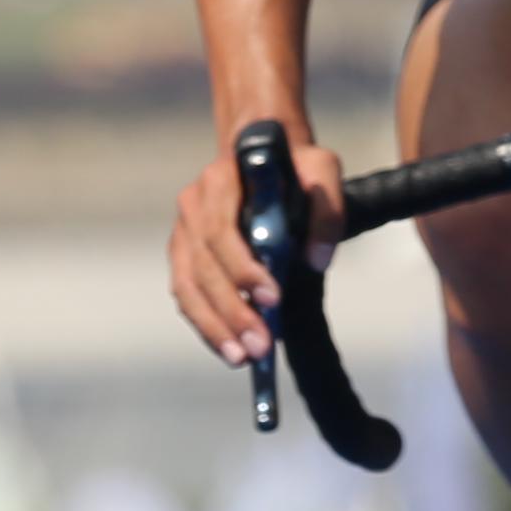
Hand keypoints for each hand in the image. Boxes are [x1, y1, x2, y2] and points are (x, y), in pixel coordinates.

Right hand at [170, 123, 345, 367]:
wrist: (260, 152)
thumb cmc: (292, 164)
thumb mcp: (322, 169)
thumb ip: (326, 210)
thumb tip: (318, 260)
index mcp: (221, 181)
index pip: (222, 230)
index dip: (243, 268)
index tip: (273, 299)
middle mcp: (193, 205)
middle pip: (204, 267)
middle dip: (233, 311)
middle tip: (260, 345)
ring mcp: (184, 232)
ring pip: (189, 287)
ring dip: (214, 326)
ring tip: (242, 358)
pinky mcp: (183, 255)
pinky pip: (187, 295)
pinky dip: (206, 325)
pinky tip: (229, 349)